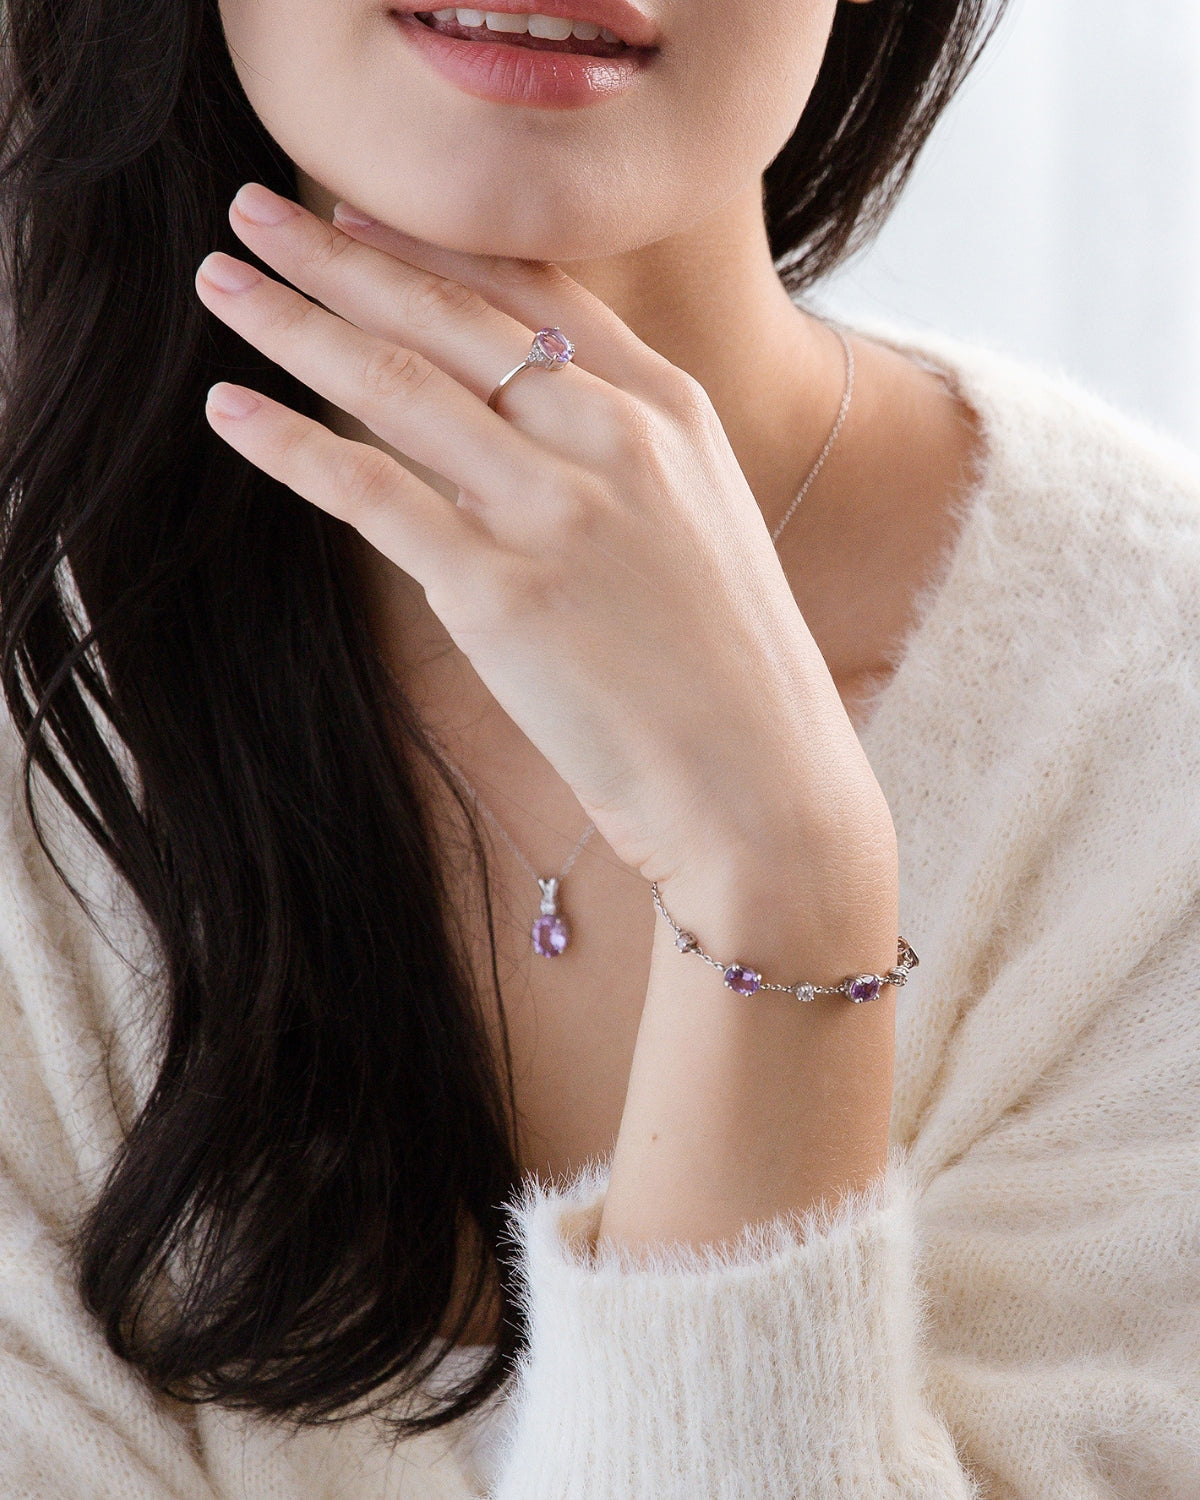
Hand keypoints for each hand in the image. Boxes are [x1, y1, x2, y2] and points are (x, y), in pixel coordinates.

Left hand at [194, 182, 894, 916]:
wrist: (758, 781)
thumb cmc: (730, 670)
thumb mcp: (701, 523)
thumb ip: (624, 454)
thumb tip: (526, 422)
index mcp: (671, 411)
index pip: (533, 289)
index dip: (431, 245)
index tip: (355, 215)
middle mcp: (614, 437)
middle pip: (451, 315)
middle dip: (339, 254)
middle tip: (255, 212)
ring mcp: (557, 509)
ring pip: (398, 384)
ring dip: (294, 324)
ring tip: (222, 285)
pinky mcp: (501, 590)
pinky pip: (371, 491)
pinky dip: (291, 445)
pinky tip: (232, 411)